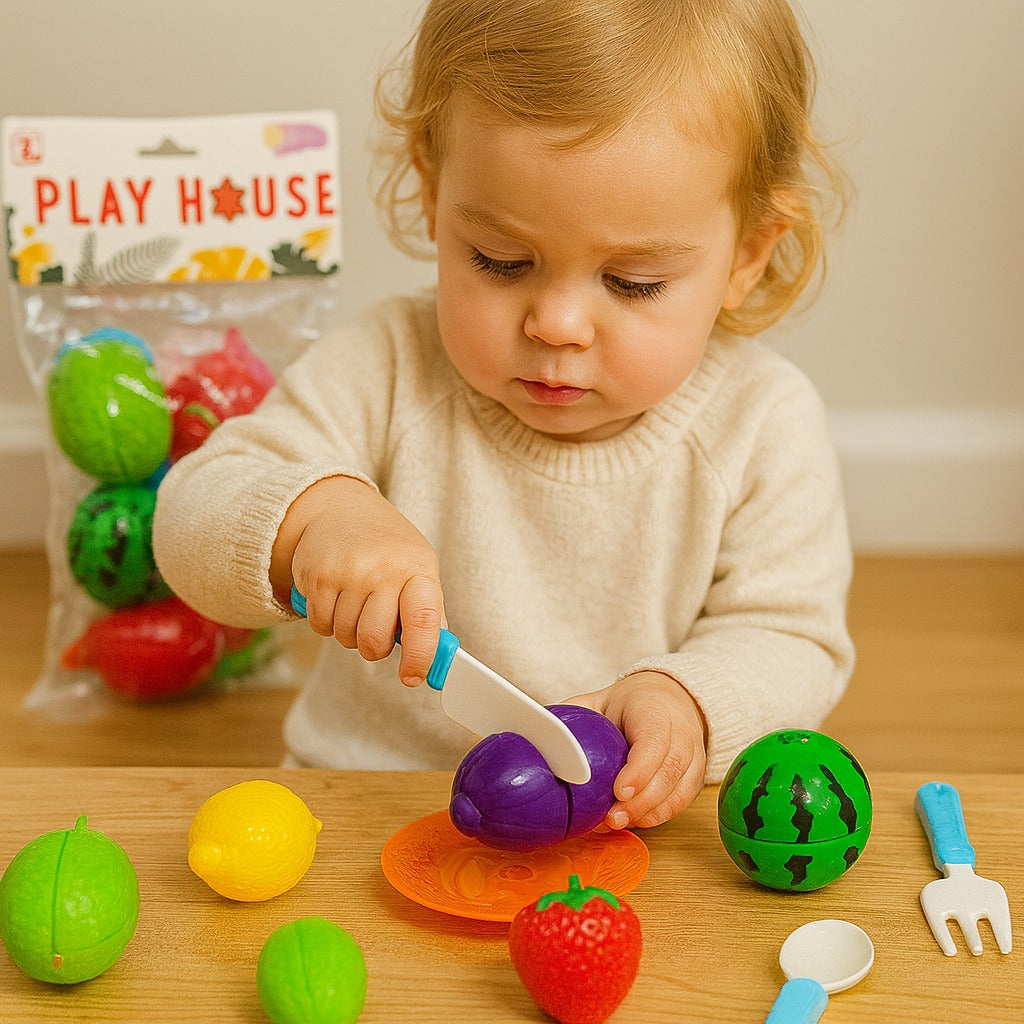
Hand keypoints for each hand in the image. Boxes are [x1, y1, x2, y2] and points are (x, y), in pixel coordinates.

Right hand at [271, 475, 443, 686]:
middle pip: (374, 640)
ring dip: (348, 632)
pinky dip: (326, 621)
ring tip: (354, 603)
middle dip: (373, 648)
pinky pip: (320, 625)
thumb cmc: (388, 547)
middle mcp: (384, 570)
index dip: (420, 656)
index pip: (424, 622)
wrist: (341, 508)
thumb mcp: (418, 568)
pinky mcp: (317, 576)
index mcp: (418, 569)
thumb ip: (429, 613)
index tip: (413, 677)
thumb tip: (439, 660)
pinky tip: (334, 596)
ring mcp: (349, 572)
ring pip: (345, 636)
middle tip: (374, 630)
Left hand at [568, 671, 706, 828]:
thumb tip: (539, 730)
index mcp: (655, 710)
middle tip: (612, 818)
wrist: (669, 699)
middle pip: (670, 771)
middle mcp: (682, 733)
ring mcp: (694, 756)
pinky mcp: (695, 776)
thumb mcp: (601, 699)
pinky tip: (635, 822)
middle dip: (642, 801)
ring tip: (618, 823)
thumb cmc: (632, 704)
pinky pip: (682, 801)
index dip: (640, 769)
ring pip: (679, 790)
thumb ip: (575, 712)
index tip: (619, 791)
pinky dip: (659, 815)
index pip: (655, 741)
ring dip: (649, 812)